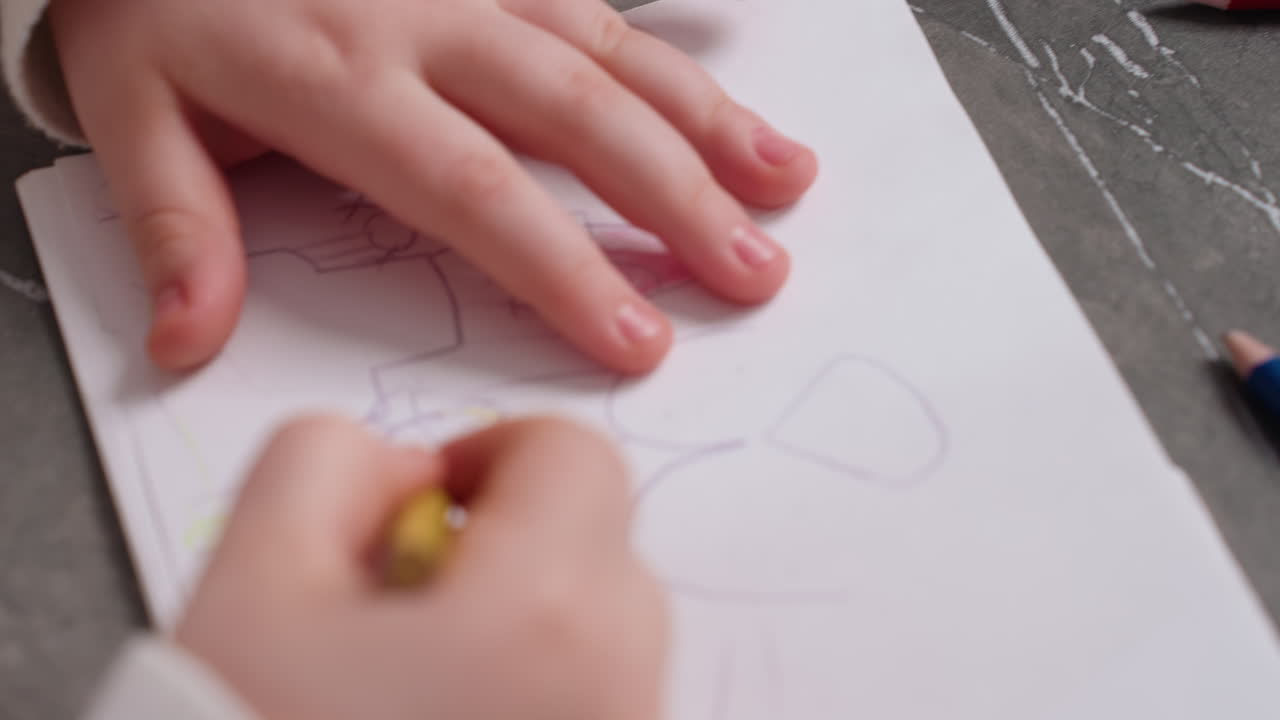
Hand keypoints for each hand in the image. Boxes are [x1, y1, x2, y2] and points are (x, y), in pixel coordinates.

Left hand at [50, 0, 817, 373]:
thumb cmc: (150, 3)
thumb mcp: (128, 110)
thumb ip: (176, 225)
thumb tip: (187, 342)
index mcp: (341, 81)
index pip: (476, 193)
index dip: (564, 271)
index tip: (638, 339)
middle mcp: (425, 23)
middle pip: (576, 118)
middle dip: (677, 200)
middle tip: (754, 272)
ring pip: (609, 51)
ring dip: (705, 119)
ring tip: (784, 179)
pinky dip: (670, 32)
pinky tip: (732, 60)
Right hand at [175, 415, 666, 719]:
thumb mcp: (246, 583)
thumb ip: (323, 467)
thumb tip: (401, 470)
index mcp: (544, 620)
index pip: (575, 458)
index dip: (493, 453)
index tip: (429, 501)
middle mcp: (617, 696)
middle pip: (603, 550)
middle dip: (511, 546)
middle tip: (404, 607)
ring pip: (606, 640)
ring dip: (527, 629)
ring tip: (415, 691)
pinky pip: (602, 709)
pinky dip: (543, 697)